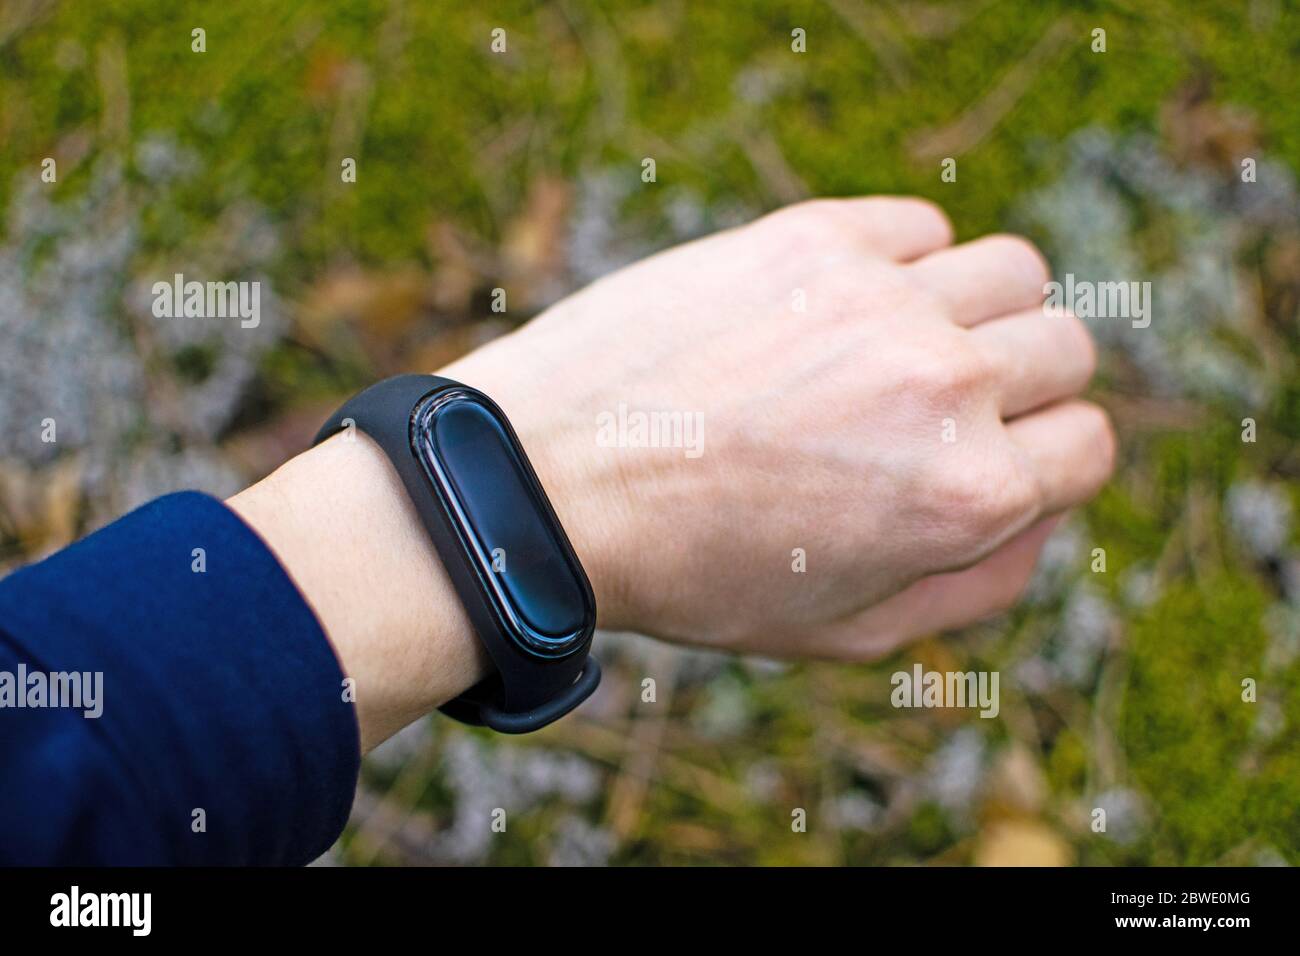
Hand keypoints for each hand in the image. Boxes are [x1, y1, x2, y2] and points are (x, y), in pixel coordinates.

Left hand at [445, 196, 1113, 660]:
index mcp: (966, 495)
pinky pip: (922, 223)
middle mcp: (943, 386)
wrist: (550, 483)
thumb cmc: (694, 573)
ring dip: (980, 310)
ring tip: (903, 344)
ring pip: (1013, 271)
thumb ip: (977, 584)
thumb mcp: (847, 633)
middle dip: (1024, 384)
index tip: (991, 457)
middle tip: (940, 407)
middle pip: (1064, 347)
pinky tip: (846, 302)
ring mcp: (880, 299)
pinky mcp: (811, 238)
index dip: (1047, 459)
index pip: (1089, 444)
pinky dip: (908, 259)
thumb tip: (1044, 512)